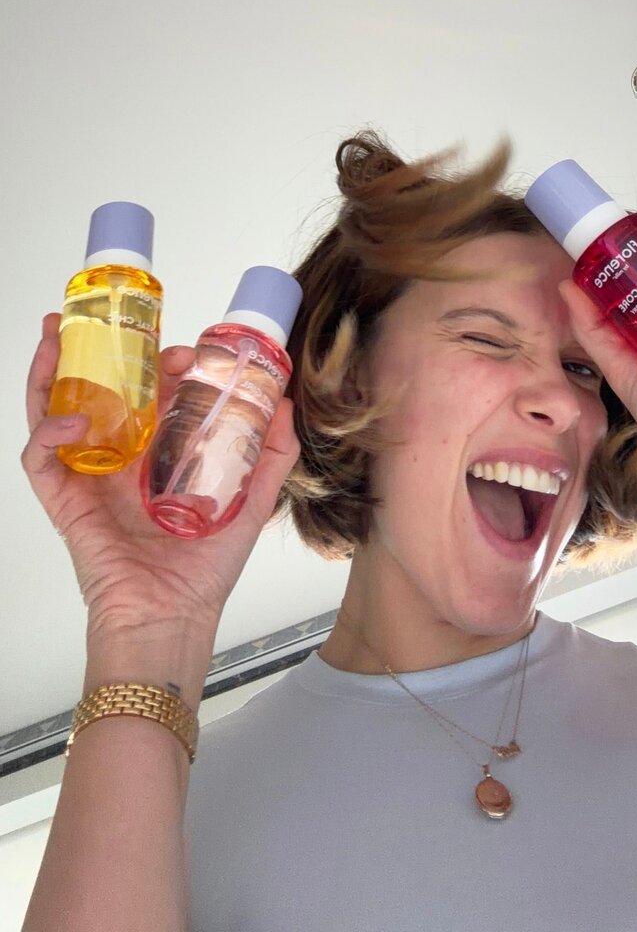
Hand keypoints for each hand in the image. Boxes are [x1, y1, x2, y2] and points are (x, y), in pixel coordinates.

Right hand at [22, 313, 300, 642]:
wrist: (172, 617)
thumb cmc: (204, 572)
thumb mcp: (251, 504)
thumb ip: (270, 456)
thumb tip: (285, 405)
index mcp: (161, 456)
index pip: (153, 395)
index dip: (162, 366)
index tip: (184, 351)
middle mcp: (122, 460)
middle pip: (102, 392)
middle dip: (105, 354)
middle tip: (124, 330)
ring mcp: (90, 476)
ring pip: (57, 410)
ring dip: (51, 371)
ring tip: (56, 335)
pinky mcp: (64, 499)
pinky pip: (41, 456)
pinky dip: (50, 430)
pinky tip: (74, 418)